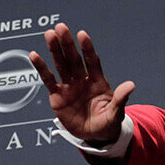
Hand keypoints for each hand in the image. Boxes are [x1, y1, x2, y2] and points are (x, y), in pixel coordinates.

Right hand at [29, 23, 134, 143]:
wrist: (94, 137)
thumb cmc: (107, 123)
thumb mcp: (115, 113)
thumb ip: (120, 99)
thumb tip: (131, 85)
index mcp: (97, 81)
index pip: (92, 61)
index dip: (87, 48)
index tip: (82, 35)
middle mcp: (82, 80)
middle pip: (74, 59)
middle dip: (68, 44)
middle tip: (61, 27)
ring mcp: (69, 86)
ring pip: (61, 65)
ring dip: (55, 50)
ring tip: (50, 34)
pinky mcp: (57, 96)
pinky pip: (48, 80)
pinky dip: (42, 68)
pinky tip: (34, 55)